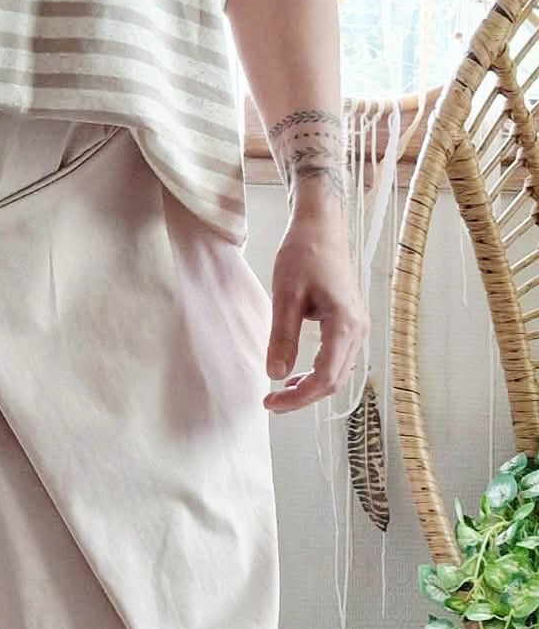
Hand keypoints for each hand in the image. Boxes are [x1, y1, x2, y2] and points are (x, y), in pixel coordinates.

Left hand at [265, 197, 367, 413]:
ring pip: (340, 372)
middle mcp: (358, 329)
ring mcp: (359, 326)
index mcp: (345, 324)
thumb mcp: (286, 295)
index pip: (325, 378)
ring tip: (282, 392)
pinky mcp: (352, 321)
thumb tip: (276, 375)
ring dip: (312, 386)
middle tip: (272, 403)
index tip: (270, 402)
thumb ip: (282, 338)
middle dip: (304, 397)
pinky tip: (298, 372)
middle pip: (335, 381)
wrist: (322, 226)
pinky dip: (320, 372)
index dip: (298, 398)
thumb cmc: (304, 253)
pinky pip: (340, 358)